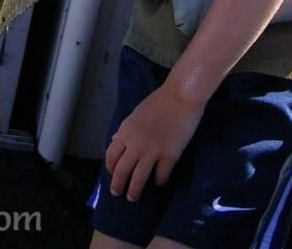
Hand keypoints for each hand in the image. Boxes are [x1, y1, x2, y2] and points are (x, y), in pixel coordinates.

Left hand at [105, 84, 203, 201]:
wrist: (181, 96)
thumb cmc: (159, 100)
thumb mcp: (136, 113)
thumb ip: (125, 129)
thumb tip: (115, 140)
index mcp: (126, 132)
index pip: (111, 156)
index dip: (110, 168)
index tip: (113, 174)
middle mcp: (135, 145)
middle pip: (121, 172)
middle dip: (117, 185)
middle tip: (117, 193)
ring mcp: (152, 152)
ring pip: (138, 180)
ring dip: (134, 191)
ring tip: (132, 197)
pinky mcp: (169, 157)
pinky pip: (160, 176)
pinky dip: (158, 181)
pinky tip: (158, 181)